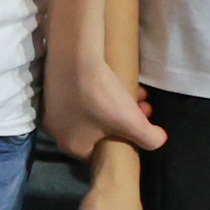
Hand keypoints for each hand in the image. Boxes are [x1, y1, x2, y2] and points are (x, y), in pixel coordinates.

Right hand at [44, 42, 164, 161]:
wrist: (74, 56)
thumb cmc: (100, 96)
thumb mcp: (132, 122)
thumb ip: (150, 139)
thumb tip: (158, 140)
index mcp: (72, 145)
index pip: (100, 154)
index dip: (124, 142)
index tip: (138, 127)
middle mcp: (56, 131)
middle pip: (98, 132)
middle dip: (123, 121)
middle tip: (140, 107)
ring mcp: (52, 109)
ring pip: (90, 113)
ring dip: (113, 105)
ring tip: (132, 91)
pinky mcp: (52, 89)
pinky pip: (79, 97)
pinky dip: (96, 92)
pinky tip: (111, 80)